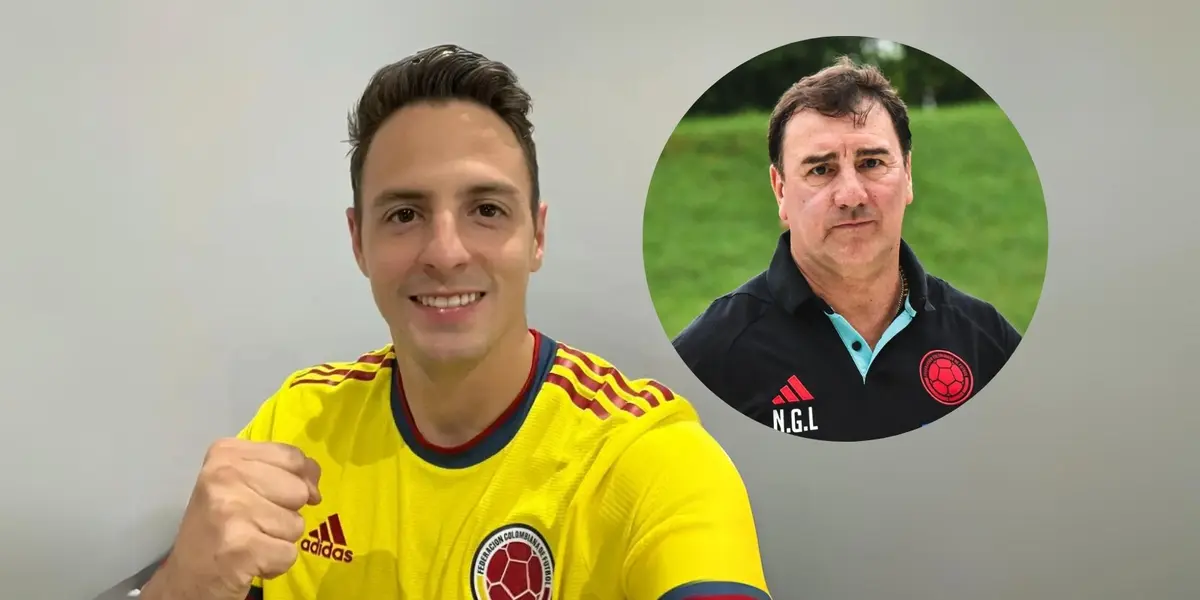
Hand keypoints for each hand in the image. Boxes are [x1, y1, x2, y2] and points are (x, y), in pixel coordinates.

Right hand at [159, 438, 321, 599]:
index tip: (281, 497)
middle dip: (286, 513)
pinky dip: (275, 563)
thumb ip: (283, 471)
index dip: (301, 479)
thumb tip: (315, 486)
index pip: (293, 457)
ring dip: (279, 539)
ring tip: (250, 541)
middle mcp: (224, 476)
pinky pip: (289, 554)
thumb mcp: (243, 482)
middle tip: (253, 523)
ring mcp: (231, 511)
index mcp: (226, 453)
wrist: (186, 576)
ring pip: (296, 524)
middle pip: (298, 490)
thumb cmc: (219, 524)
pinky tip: (249, 560)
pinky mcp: (240, 548)